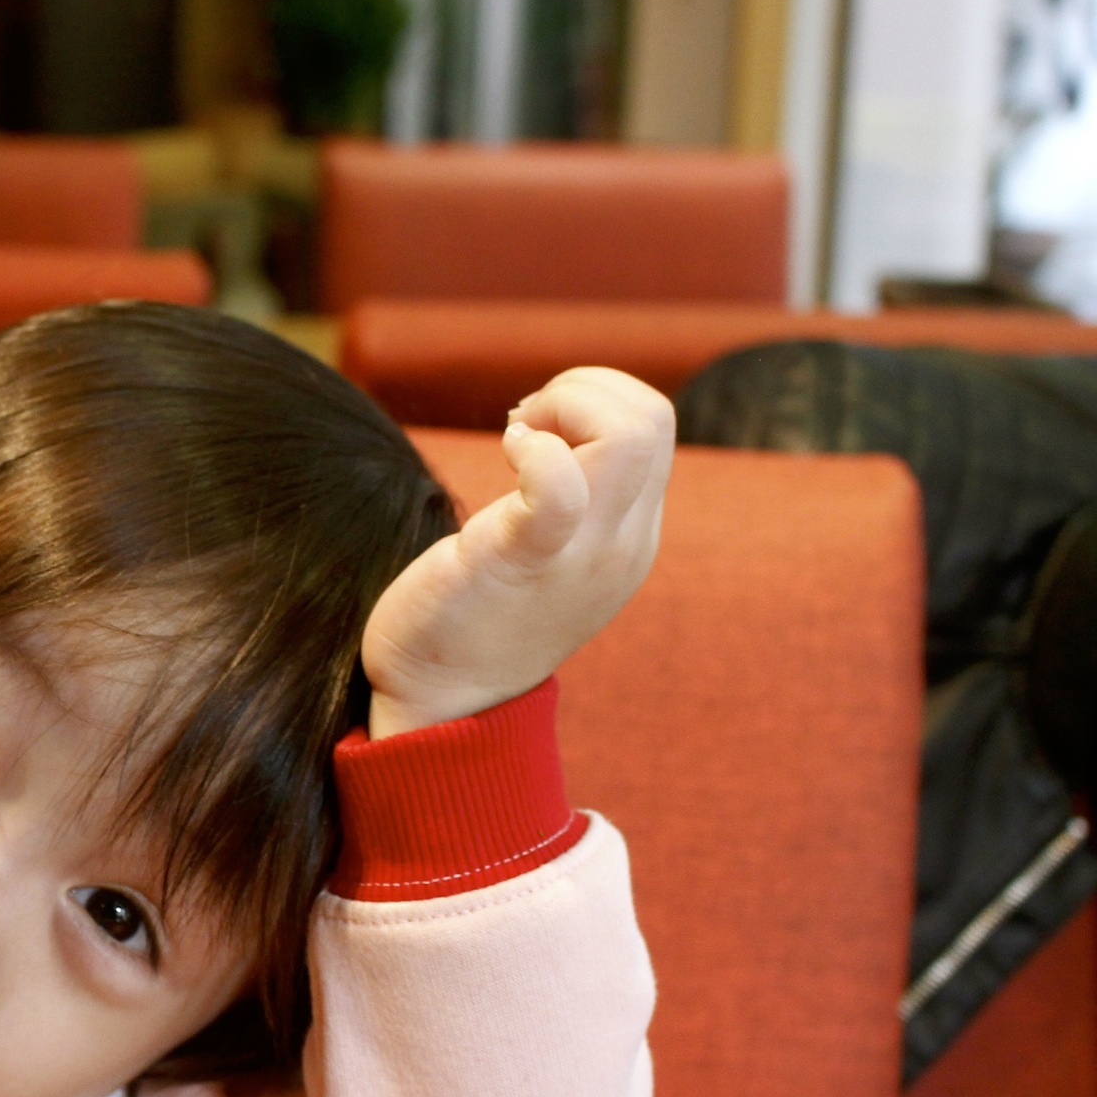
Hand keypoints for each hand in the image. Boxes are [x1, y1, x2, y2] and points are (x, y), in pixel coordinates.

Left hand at [361, 367, 671, 737]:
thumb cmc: (476, 616)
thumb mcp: (552, 552)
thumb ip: (573, 500)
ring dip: (561, 406)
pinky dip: (533, 448)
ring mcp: (584, 554)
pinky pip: (560, 484)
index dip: (593, 400)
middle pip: (653, 416)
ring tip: (515, 443)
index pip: (655, 426)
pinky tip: (504, 461)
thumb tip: (552, 427)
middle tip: (523, 429)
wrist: (442, 707)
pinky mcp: (525, 559)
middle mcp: (624, 543)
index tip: (532, 431)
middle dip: (581, 390)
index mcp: (633, 535)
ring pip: (631, 432)